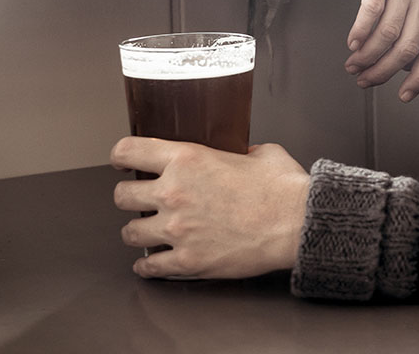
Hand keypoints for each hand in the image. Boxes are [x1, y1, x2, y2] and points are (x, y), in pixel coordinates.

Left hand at [110, 137, 309, 279]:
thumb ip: (240, 151)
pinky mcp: (188, 261)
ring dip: (138, 231)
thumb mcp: (261, 152)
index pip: (129, 151)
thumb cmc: (283, 189)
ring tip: (149, 231)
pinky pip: (150, 267)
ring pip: (130, 233)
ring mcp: (178, 230)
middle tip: (139, 199)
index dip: (120, 155)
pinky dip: (148, 266)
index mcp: (188, 159)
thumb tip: (240, 155)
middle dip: (129, 196)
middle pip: (121, 195)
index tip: (122, 161)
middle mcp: (175, 193)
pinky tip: (153, 262)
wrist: (298, 224)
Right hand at [335, 0, 418, 101]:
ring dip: (368, 55)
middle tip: (364, 79)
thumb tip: (406, 64)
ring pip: (388, 32)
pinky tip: (351, 42)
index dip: (418, 78)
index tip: (403, 96)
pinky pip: (372, 8)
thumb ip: (418, 26)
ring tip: (353, 63)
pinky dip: (361, 30)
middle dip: (383, 70)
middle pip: (406, 46)